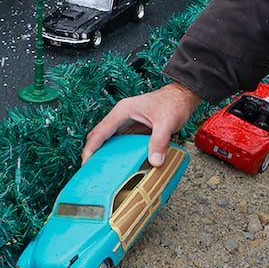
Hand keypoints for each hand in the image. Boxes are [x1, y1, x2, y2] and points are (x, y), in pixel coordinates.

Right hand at [82, 82, 201, 167]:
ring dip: (104, 154)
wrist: (182, 96)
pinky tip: (120, 165)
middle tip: (91, 171)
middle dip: (93, 153)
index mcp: (122, 111)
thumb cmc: (172, 103)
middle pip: (100, 136)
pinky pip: (121, 143)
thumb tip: (155, 161)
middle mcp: (121, 116)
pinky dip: (117, 154)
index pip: (100, 131)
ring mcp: (127, 122)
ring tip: (101, 171)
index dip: (91, 148)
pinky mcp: (134, 128)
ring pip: (109, 140)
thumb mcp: (166, 123)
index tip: (86, 163)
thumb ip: (159, 142)